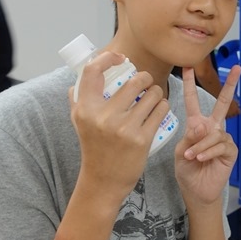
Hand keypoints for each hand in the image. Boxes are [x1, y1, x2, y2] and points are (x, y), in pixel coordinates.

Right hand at [69, 51, 169, 203]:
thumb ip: (77, 99)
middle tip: (146, 82)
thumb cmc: (93, 147)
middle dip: (145, 78)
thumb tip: (79, 77)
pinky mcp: (141, 139)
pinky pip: (160, 111)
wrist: (103, 181)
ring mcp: (123, 128)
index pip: (93, 71)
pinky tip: (160, 107)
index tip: (121, 58)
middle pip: (134, 81)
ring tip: (154, 95)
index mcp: (85, 109)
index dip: (108, 58)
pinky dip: (163, 106)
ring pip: (152, 95)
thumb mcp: (79, 122)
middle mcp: (103, 117)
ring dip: (157, 92)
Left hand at [175, 65, 240, 207]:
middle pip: (222, 103)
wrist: (196, 191)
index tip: (187, 67)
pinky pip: (221, 144)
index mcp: (197, 125)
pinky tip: (202, 158)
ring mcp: (222, 139)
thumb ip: (190, 137)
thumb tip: (204, 125)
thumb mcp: (181, 151)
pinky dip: (209, 151)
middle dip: (230, 85)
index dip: (190, 84)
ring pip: (214, 133)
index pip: (193, 101)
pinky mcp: (230, 151)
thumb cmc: (187, 170)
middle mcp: (212, 128)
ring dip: (201, 145)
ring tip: (192, 156)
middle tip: (237, 68)